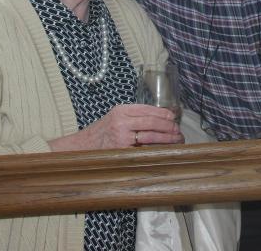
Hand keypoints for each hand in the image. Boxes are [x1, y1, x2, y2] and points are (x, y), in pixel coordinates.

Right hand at [55, 104, 182, 150]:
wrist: (82, 148)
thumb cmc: (102, 133)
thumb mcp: (115, 118)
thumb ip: (133, 116)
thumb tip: (161, 119)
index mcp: (121, 110)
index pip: (148, 109)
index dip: (164, 114)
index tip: (174, 118)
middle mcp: (121, 121)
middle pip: (152, 122)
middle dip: (169, 127)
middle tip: (178, 132)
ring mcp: (122, 136)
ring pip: (151, 136)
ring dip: (167, 139)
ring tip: (176, 141)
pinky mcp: (122, 150)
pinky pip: (144, 149)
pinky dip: (156, 150)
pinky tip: (164, 151)